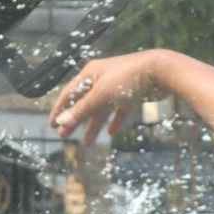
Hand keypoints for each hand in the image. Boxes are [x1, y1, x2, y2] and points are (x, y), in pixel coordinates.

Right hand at [50, 50, 166, 143]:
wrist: (161, 70)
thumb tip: (61, 122)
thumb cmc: (128, 78)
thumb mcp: (101, 96)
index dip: (59, 110)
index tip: (52, 125)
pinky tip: (112, 132)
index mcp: (90, 74)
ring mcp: (117, 86)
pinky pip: (120, 109)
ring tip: (88, 143)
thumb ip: (81, 110)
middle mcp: (101, 78)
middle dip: (75, 120)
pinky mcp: (132, 93)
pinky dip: (115, 120)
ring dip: (93, 125)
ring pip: (101, 109)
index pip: (68, 93)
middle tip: (65, 136)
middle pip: (83, 103)